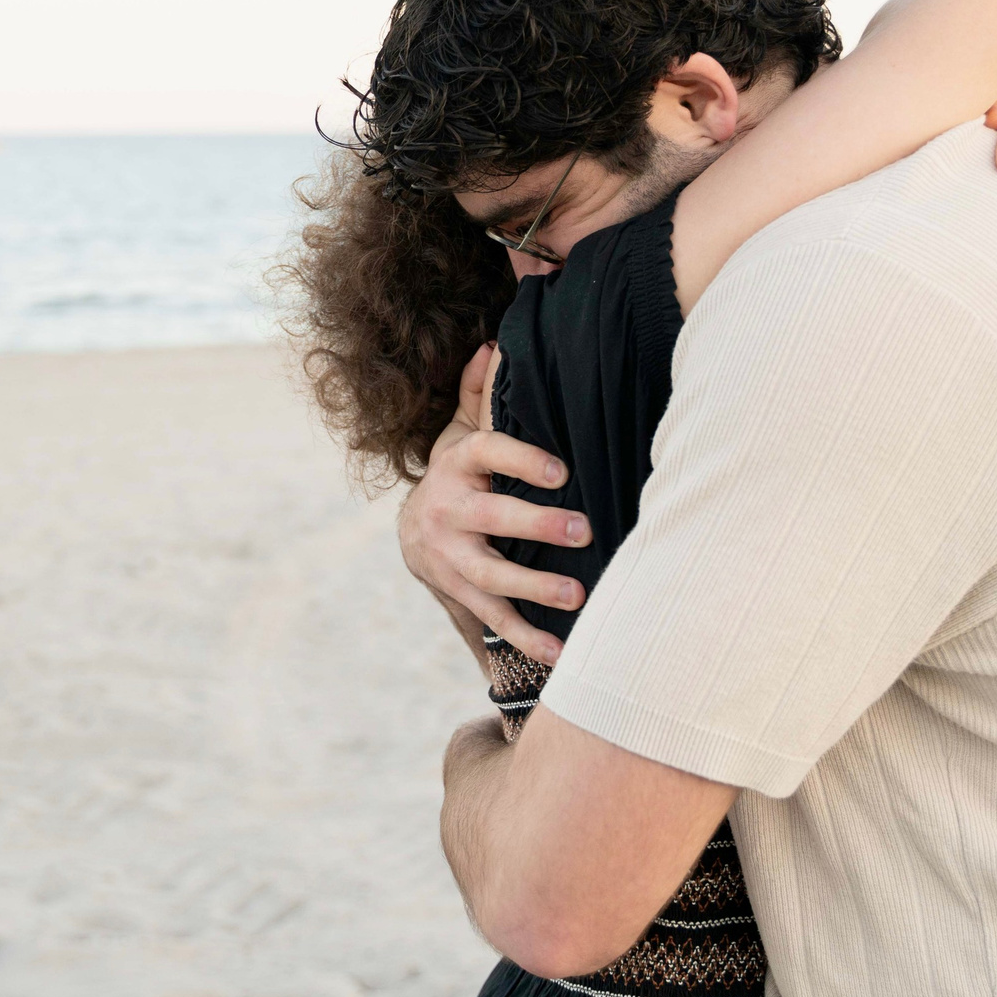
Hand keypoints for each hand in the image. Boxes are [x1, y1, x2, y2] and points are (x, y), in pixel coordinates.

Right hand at [398, 343, 591, 666]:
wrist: (412, 534)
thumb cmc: (459, 476)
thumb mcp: (463, 436)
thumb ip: (479, 395)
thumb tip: (493, 344)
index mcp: (457, 463)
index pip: (488, 452)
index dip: (522, 459)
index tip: (561, 470)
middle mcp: (447, 509)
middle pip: (491, 517)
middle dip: (537, 525)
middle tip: (584, 529)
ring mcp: (450, 555)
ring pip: (492, 574)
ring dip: (535, 586)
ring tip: (579, 593)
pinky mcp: (457, 591)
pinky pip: (493, 616)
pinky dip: (527, 637)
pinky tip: (561, 652)